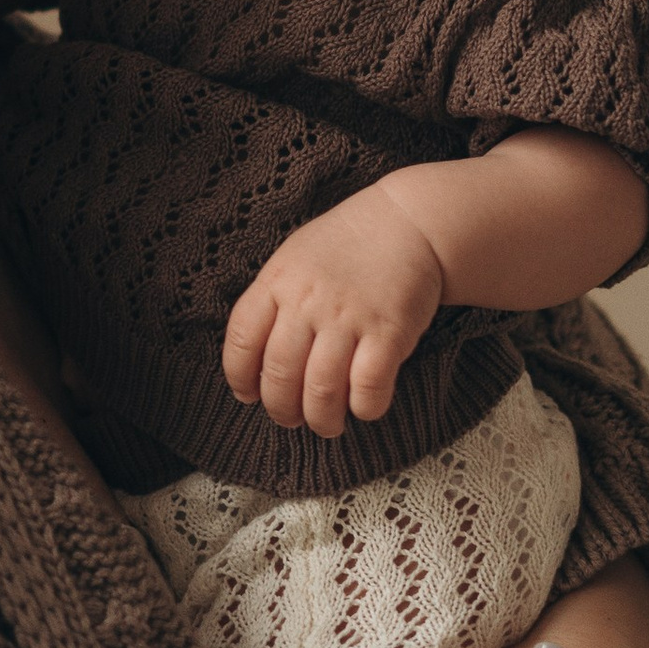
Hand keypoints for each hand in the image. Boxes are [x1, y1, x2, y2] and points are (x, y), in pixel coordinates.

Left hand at [222, 192, 447, 438]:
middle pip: (279, 374)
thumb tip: (253, 363)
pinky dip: (363, 408)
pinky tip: (363, 405)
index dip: (239, 376)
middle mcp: (309, 300)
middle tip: (291, 418)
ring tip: (325, 424)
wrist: (409, 223)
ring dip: (320, 420)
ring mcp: (349, 316)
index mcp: (278, 280)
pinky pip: (368, 389)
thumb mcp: (295, 259)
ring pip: (321, 391)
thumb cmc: (346, 247)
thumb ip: (273, 302)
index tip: (248, 394)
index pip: (242, 339)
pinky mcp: (389, 332)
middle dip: (281, 409)